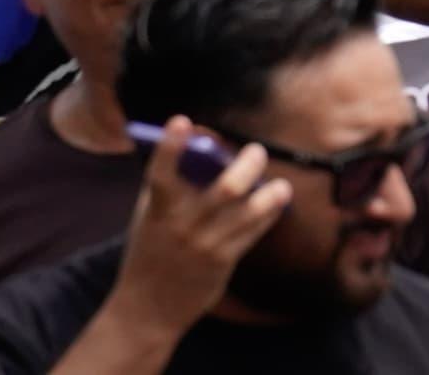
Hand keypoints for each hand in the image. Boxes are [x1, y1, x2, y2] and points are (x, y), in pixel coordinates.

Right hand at [109, 120, 287, 343]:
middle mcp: (182, 224)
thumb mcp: (148, 216)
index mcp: (157, 209)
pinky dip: (269, 212)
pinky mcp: (223, 261)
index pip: (160, 174)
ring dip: (270, 194)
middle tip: (256, 151)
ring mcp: (205, 243)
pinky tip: (275, 202)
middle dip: (247, 164)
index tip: (181, 121)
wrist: (148, 308)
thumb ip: (170, 182)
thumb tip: (201, 139)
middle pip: (224, 189)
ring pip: (249, 212)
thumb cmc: (151, 250)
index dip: (170, 147)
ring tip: (280, 185)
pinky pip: (255, 231)